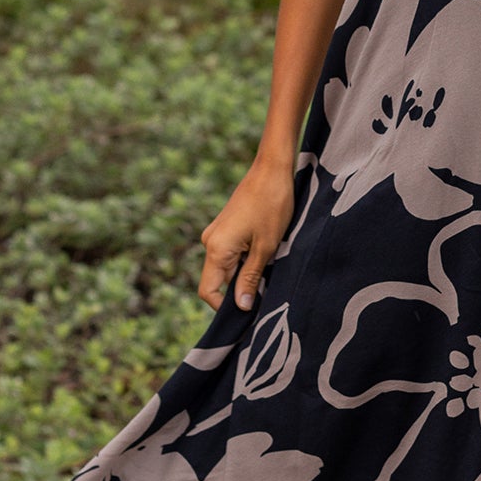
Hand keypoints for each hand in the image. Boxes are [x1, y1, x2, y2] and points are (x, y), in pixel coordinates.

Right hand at [199, 156, 298, 312]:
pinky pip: (230, 253)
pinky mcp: (225, 227)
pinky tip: (265, 254)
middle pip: (217, 280)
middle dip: (239, 290)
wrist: (272, 170)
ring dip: (245, 273)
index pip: (208, 291)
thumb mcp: (265, 248)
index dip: (226, 306)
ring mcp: (216, 233)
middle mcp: (209, 242)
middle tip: (266, 291)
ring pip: (226, 267)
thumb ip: (250, 278)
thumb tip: (241, 307)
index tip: (250, 310)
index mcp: (216, 249)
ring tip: (269, 268)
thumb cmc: (272, 206)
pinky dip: (245, 260)